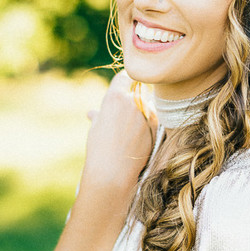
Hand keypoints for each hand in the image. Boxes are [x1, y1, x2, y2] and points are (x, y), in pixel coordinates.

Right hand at [83, 71, 156, 188]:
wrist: (113, 173)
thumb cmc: (99, 150)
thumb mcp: (95, 129)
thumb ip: (100, 116)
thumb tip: (92, 113)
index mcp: (115, 97)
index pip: (124, 77)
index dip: (124, 82)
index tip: (124, 88)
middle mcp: (133, 101)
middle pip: (139, 91)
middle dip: (134, 100)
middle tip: (126, 117)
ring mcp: (147, 114)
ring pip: (148, 106)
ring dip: (143, 114)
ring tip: (130, 133)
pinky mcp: (157, 127)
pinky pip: (154, 120)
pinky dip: (148, 126)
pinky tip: (138, 140)